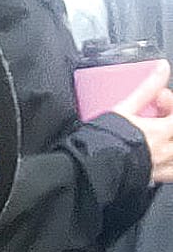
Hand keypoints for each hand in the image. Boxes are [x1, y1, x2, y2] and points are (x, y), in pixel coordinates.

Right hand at [113, 60, 172, 182]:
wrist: (86, 173)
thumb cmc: (102, 144)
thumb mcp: (124, 109)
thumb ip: (146, 89)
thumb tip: (161, 69)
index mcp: (158, 133)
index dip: (169, 104)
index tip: (158, 100)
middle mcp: (161, 153)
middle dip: (171, 125)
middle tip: (160, 119)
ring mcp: (155, 169)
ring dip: (172, 151)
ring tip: (163, 143)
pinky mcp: (146, 182)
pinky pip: (166, 176)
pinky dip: (167, 169)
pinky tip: (155, 163)